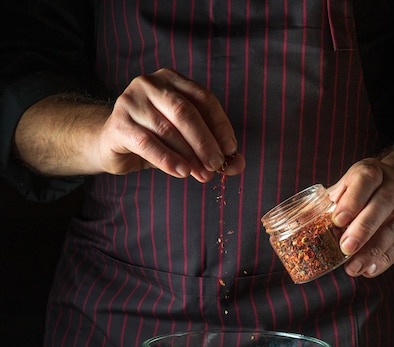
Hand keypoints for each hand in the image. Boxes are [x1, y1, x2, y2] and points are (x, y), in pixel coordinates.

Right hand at [96, 68, 244, 181]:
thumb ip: (212, 151)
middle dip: (205, 142)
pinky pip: (147, 143)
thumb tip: (238, 165)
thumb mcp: (185, 143)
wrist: (111, 145)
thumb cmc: (154, 141)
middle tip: (217, 165)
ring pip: (168, 129)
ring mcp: (131, 101)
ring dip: (189, 155)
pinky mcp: (118, 123)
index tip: (231, 150)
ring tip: (202, 175)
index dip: (220, 125)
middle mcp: (150, 83)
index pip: (204, 98)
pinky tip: (181, 172)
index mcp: (172, 80)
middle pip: (185, 112)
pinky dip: (167, 159)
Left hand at [328, 157, 393, 277]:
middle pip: (383, 204)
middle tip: (346, 248)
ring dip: (373, 251)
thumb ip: (327, 203)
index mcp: (372, 171)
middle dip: (364, 228)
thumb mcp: (345, 188)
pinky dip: (385, 259)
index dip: (352, 200)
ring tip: (354, 268)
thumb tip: (298, 222)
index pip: (366, 180)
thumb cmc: (360, 192)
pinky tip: (369, 270)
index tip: (337, 220)